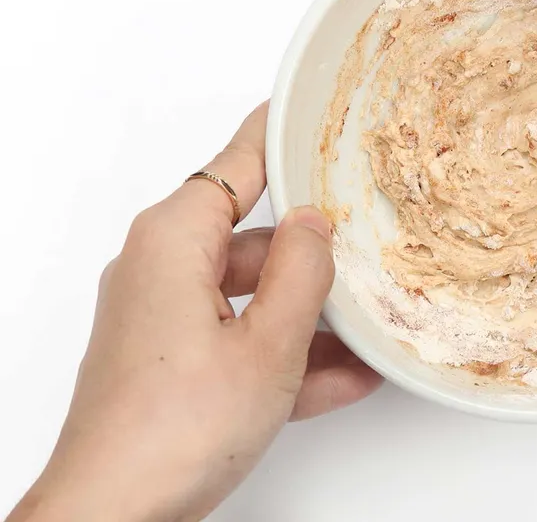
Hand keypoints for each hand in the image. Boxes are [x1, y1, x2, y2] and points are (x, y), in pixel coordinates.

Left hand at [9, 103, 381, 521]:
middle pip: (251, 235)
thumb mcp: (269, 343)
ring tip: (372, 324)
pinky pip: (240, 338)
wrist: (114, 516)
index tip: (310, 105)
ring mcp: (164, 318)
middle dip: (312, 249)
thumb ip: (302, 272)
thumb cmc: (175, 428)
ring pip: (252, 294)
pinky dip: (285, 353)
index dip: (278, 132)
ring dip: (309, 314)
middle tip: (369, 241)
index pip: (237, 162)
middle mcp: (161, 268)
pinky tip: (346, 375)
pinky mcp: (172, 362)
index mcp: (174, 241)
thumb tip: (316, 222)